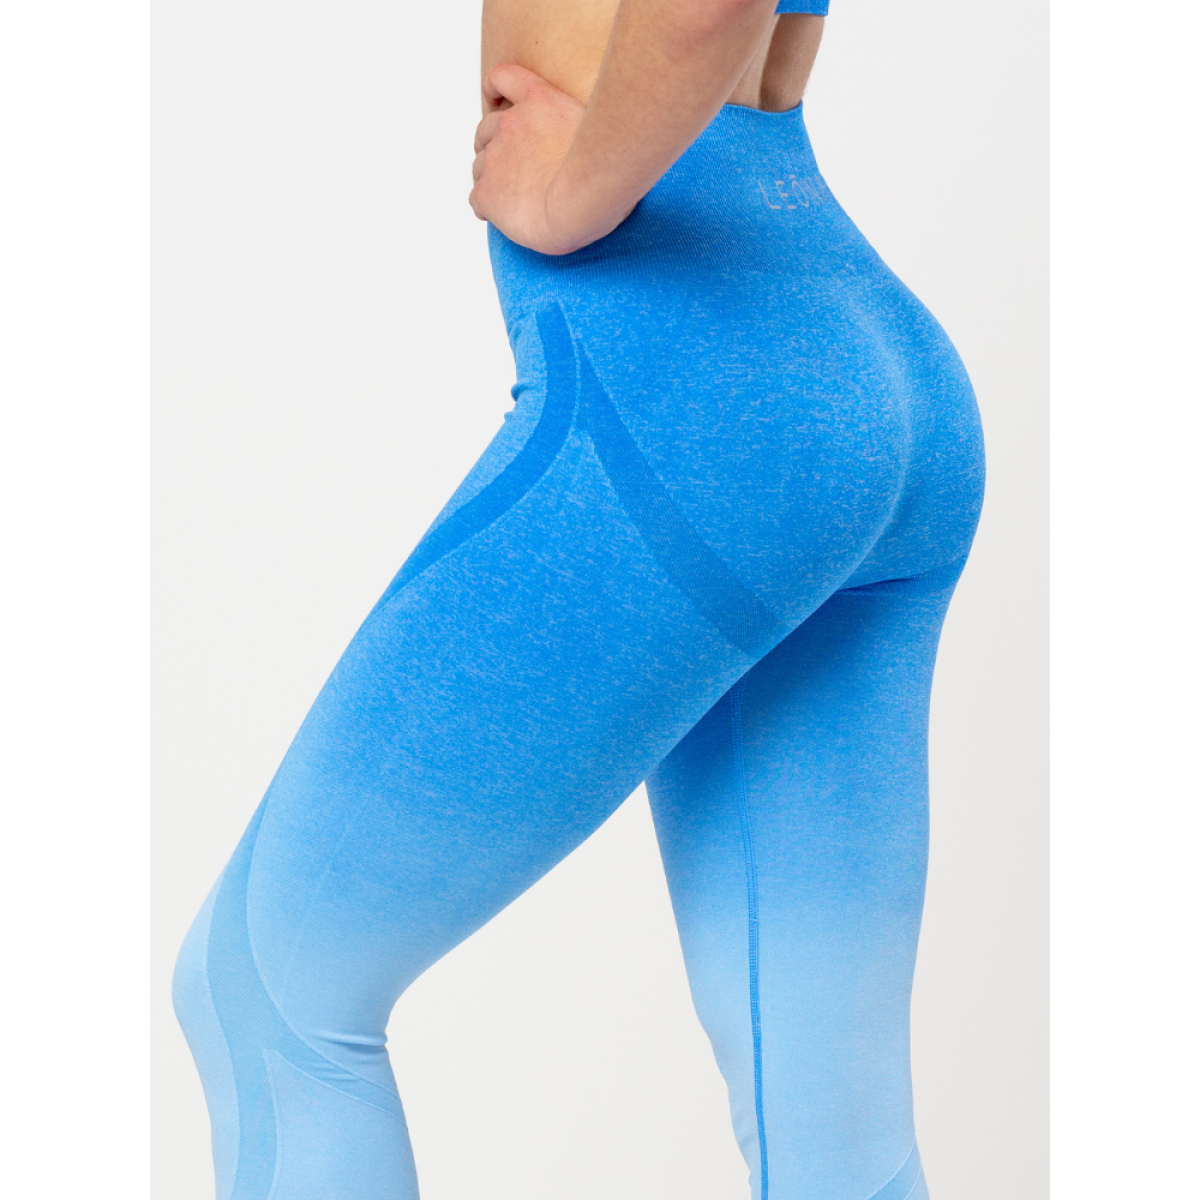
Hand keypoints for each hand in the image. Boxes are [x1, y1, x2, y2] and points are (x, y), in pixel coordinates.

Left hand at [470, 65, 612, 255]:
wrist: (586, 197)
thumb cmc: (609, 170)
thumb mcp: (604, 130)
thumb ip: (590, 127)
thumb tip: (602, 143)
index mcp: (538, 100)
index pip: (502, 78)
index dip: (496, 92)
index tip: (499, 103)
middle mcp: (510, 122)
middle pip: (486, 130)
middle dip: (496, 147)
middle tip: (515, 169)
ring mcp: (495, 157)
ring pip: (479, 165)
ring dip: (491, 179)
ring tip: (513, 198)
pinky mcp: (487, 191)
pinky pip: (476, 199)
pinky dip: (484, 207)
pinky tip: (495, 215)